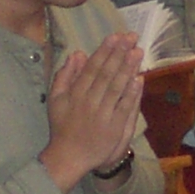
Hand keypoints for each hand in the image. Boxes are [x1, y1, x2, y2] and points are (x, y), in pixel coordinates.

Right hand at [42, 33, 142, 190]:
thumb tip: (78, 53)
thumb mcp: (55, 99)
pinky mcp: (116, 127)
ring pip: (117, 88)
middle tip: (131, 38)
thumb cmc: (63, 125)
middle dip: (120, 54)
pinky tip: (139, 78)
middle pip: (107, 74)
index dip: (105, 51)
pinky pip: (125, 107)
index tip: (115, 36)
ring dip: (128, 69)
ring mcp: (104, 115)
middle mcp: (90, 102)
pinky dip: (132, 93)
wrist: (70, 156)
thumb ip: (64, 75)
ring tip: (137, 52)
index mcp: (75, 94)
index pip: (93, 68)